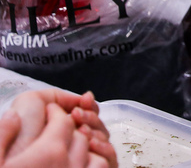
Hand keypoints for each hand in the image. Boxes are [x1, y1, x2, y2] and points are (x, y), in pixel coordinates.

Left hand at [0, 100, 114, 167]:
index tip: (84, 100)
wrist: (16, 155)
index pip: (89, 115)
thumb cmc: (21, 131)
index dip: (90, 106)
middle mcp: (72, 144)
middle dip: (92, 118)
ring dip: (97, 131)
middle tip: (77, 116)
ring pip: (106, 141)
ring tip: (80, 128)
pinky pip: (109, 160)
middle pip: (99, 126)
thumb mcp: (33, 101)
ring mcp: (83, 158)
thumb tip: (84, 98)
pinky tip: (90, 143)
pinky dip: (104, 149)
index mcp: (60, 129)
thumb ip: (58, 97)